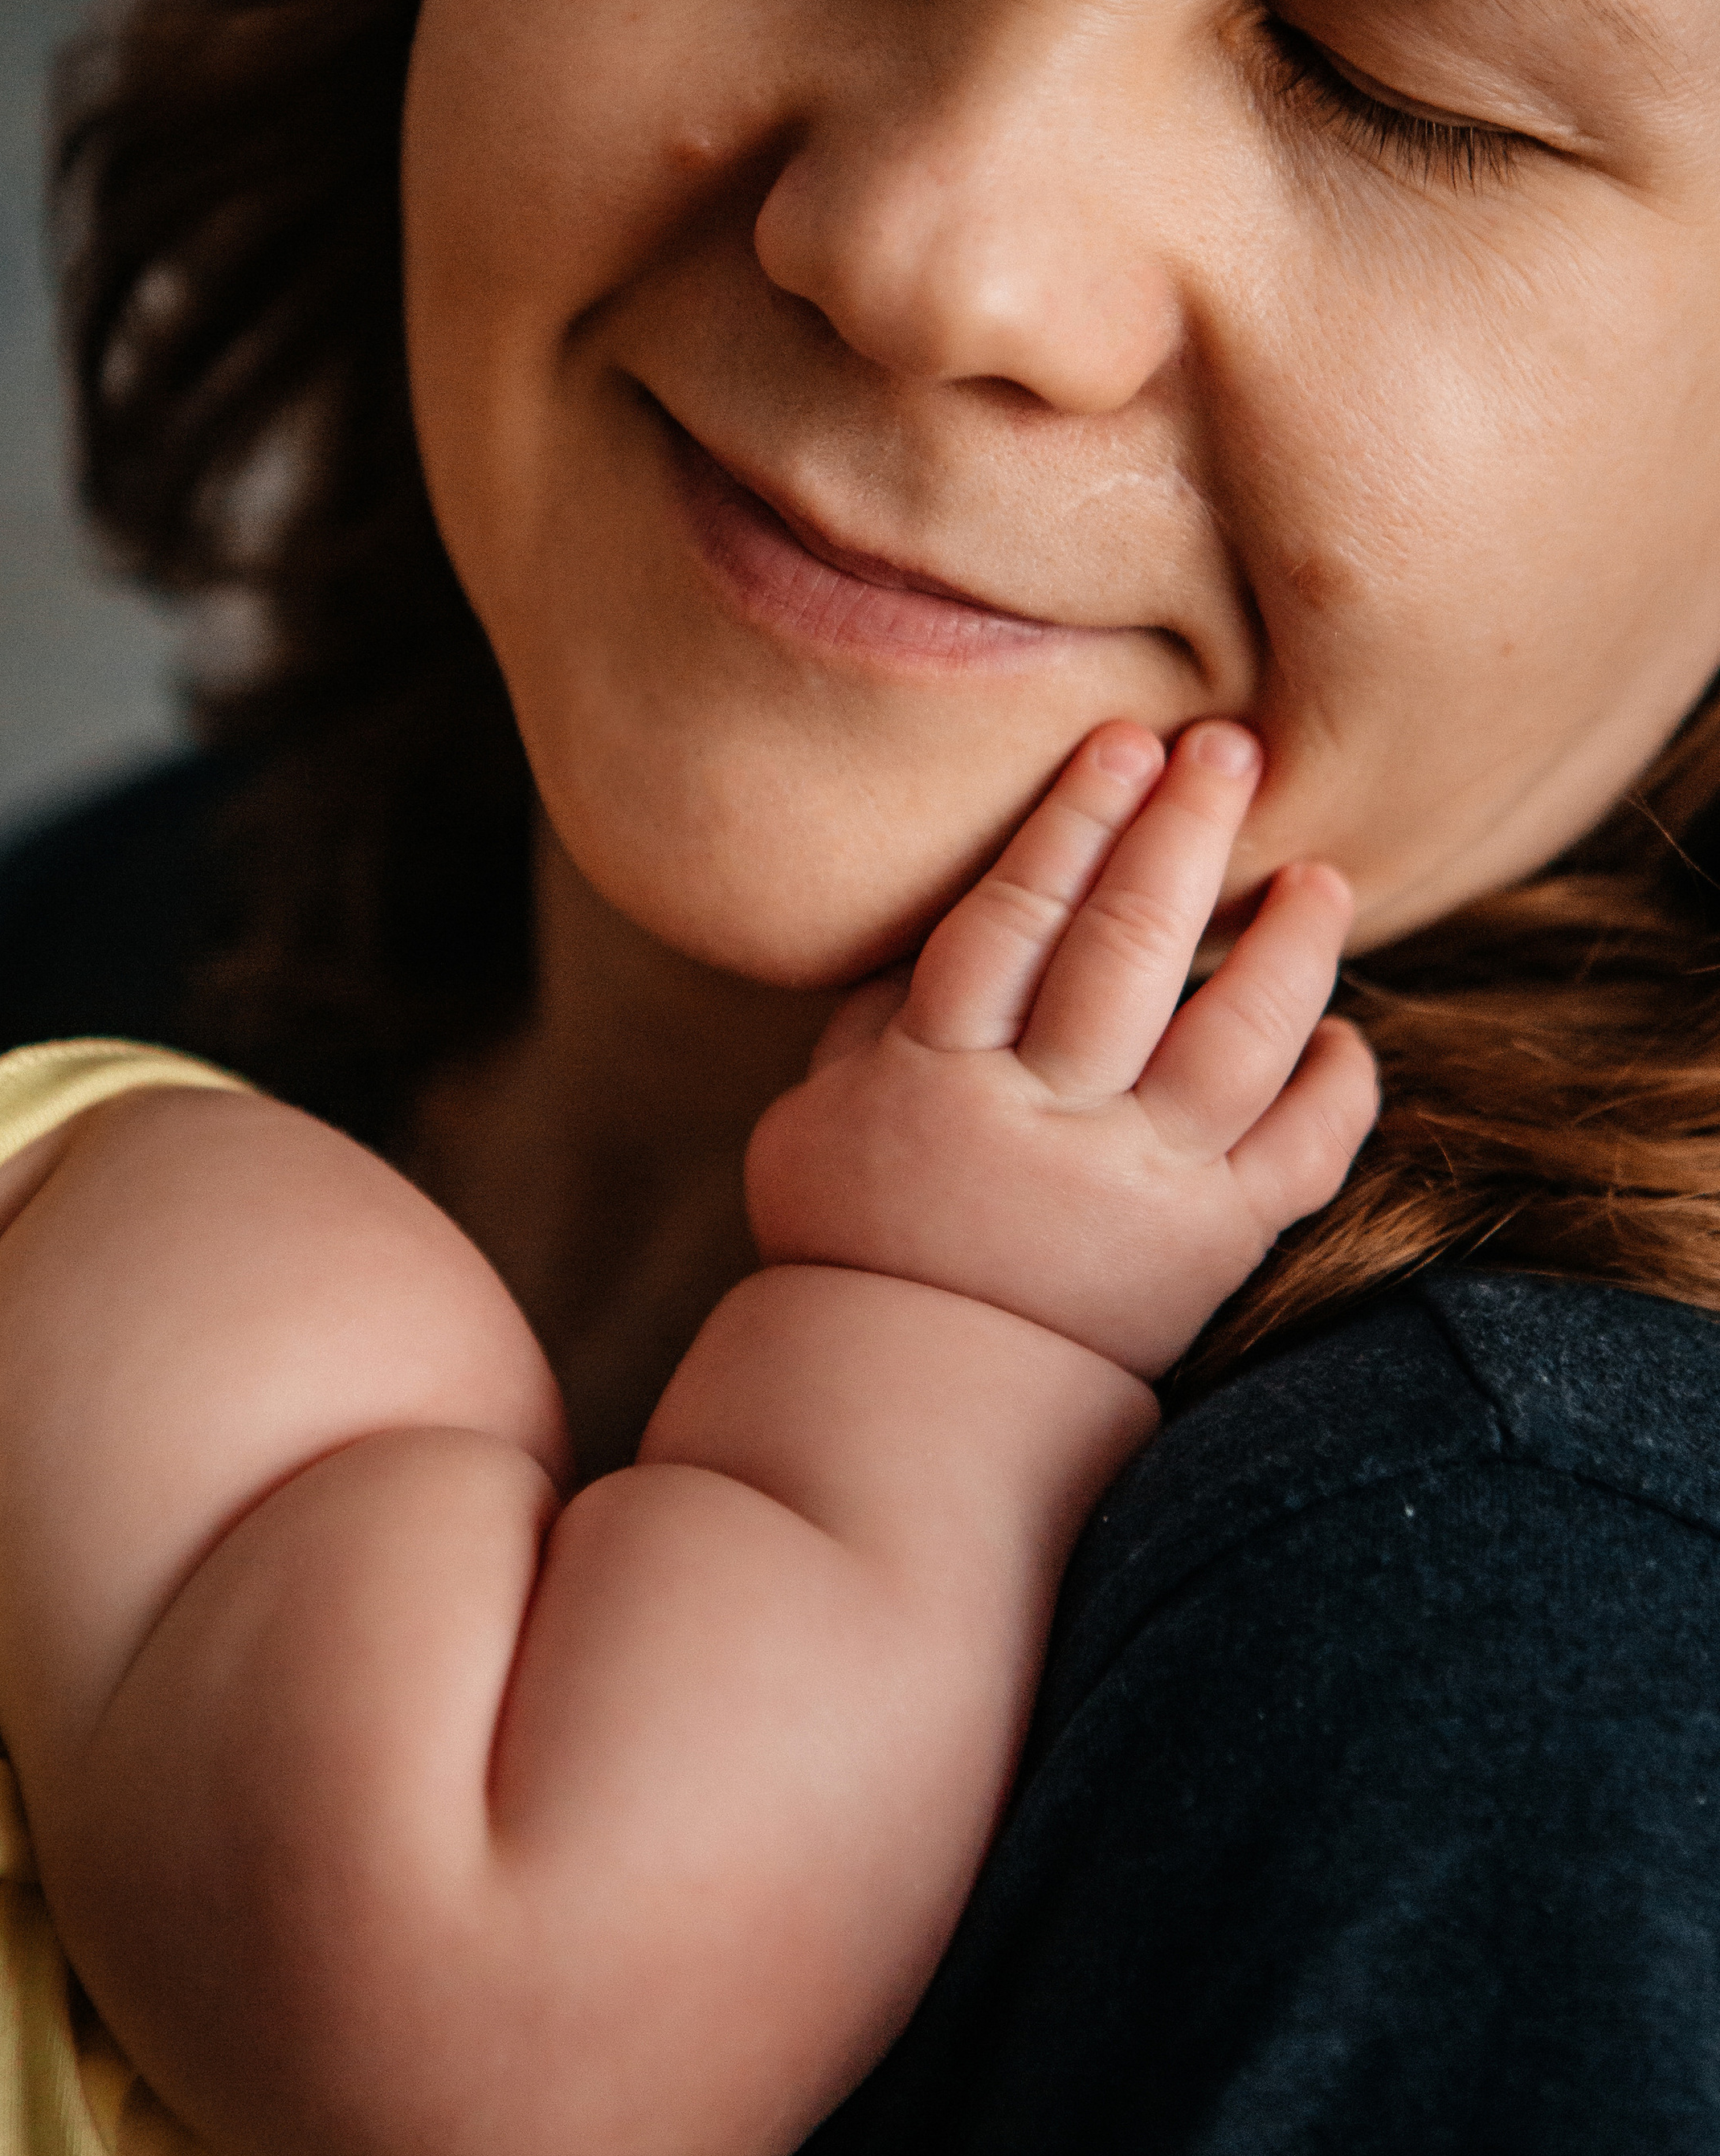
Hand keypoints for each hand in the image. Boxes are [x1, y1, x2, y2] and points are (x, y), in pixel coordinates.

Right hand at [745, 722, 1378, 1380]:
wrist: (910, 1412)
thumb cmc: (855, 1238)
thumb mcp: (818, 1114)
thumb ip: (878, 1011)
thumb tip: (947, 904)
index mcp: (938, 1078)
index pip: (1012, 923)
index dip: (1072, 824)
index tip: (1123, 743)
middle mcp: (1047, 1124)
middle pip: (1127, 954)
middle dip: (1182, 836)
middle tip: (1228, 750)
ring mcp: (1140, 1188)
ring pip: (1236, 1042)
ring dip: (1289, 947)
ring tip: (1320, 876)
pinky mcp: (1214, 1249)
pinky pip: (1301, 1156)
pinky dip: (1335, 1087)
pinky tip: (1338, 1030)